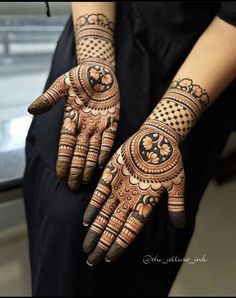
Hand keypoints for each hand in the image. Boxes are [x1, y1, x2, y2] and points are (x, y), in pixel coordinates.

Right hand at [28, 58, 119, 189]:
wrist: (99, 69)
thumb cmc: (79, 76)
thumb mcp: (62, 85)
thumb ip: (49, 98)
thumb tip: (31, 110)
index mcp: (71, 120)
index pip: (66, 145)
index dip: (63, 160)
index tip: (60, 174)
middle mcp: (84, 126)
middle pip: (79, 152)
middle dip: (76, 169)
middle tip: (73, 186)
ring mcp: (98, 125)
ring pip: (93, 150)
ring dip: (89, 165)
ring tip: (86, 181)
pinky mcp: (112, 120)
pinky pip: (108, 138)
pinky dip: (105, 150)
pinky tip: (101, 164)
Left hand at [82, 120, 184, 264]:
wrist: (158, 137)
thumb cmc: (169, 160)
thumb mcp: (176, 183)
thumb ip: (176, 204)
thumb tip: (181, 225)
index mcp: (145, 203)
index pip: (130, 229)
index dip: (119, 243)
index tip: (109, 257)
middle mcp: (129, 198)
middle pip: (114, 225)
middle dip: (102, 242)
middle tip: (91, 260)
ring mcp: (119, 187)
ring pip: (105, 212)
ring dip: (95, 229)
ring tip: (86, 246)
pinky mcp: (111, 173)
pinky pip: (99, 192)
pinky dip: (93, 206)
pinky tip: (85, 220)